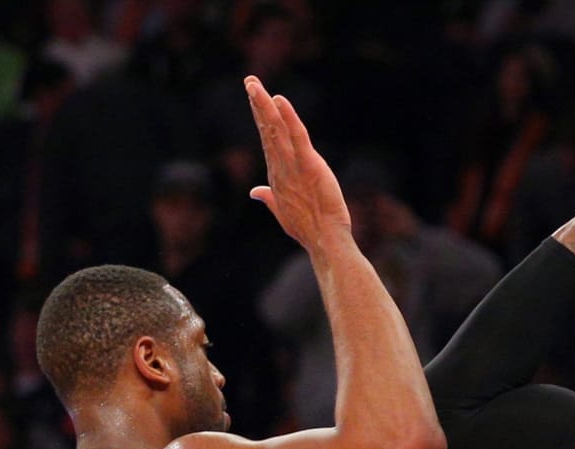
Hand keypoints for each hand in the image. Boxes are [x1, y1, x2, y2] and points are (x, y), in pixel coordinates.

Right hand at [245, 75, 350, 248]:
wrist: (325, 242)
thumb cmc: (308, 229)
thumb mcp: (283, 212)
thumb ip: (268, 198)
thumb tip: (254, 192)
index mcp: (277, 176)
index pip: (267, 140)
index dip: (260, 118)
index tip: (254, 97)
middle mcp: (281, 169)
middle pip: (267, 131)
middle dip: (258, 105)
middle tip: (249, 81)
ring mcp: (293, 167)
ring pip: (276, 131)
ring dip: (265, 106)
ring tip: (255, 85)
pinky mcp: (309, 166)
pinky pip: (298, 138)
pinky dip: (289, 119)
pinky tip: (280, 101)